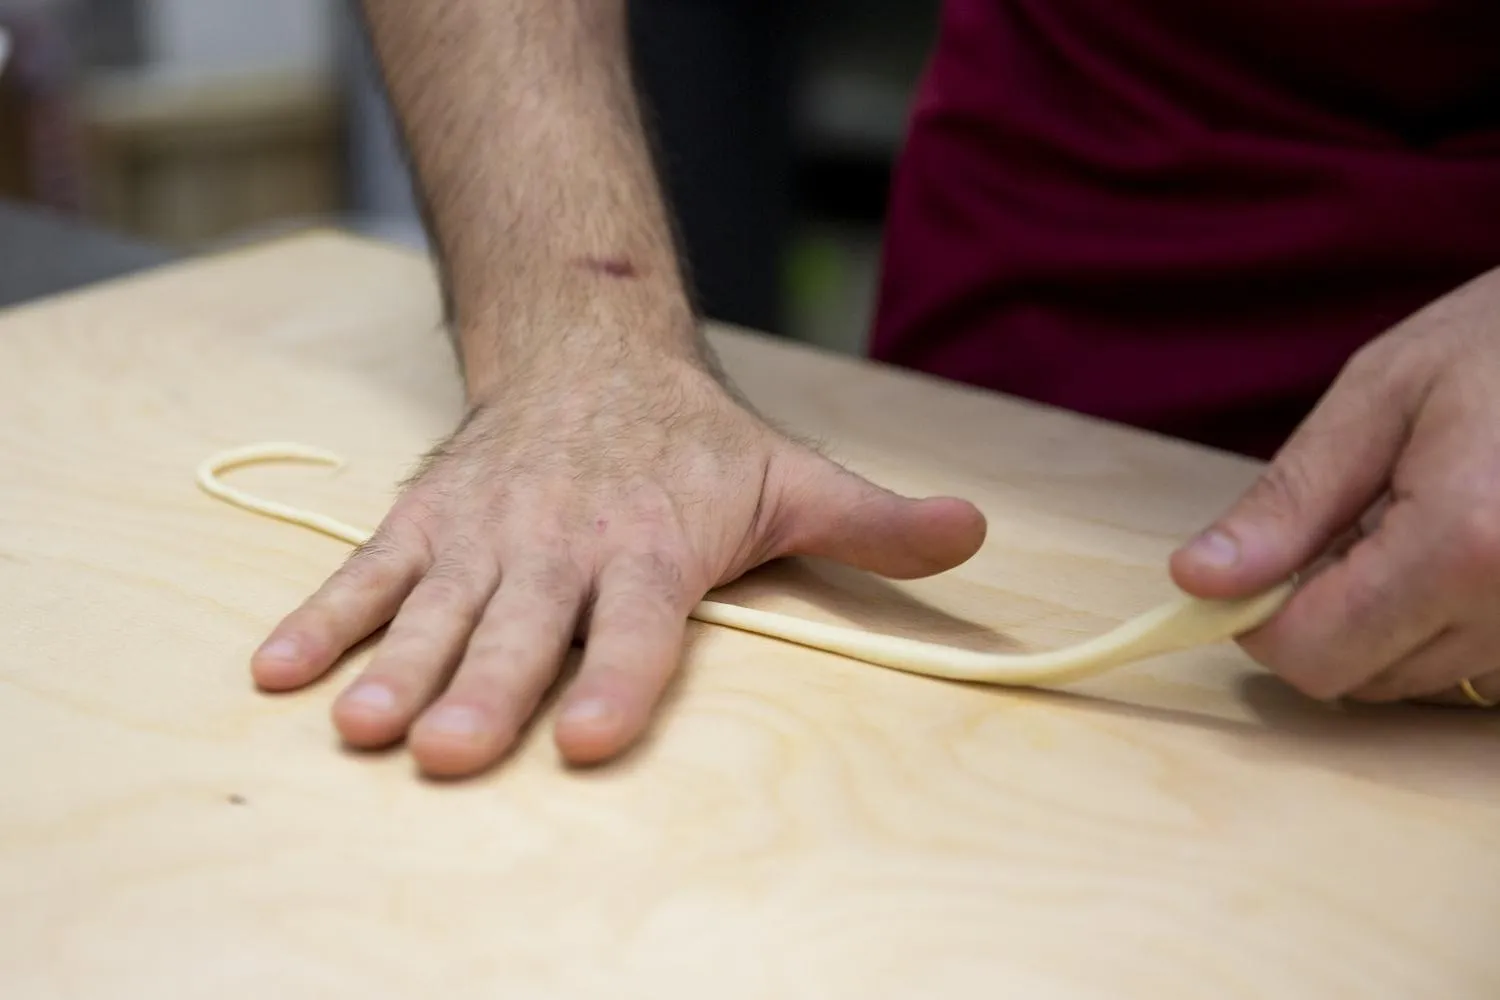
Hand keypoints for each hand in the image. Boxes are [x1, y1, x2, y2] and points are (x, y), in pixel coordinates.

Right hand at [248, 346, 985, 775]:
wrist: (590, 351)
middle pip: (523, 627)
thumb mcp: (790, 475)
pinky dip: (323, 616)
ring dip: (393, 663)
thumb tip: (974, 535)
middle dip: (483, 689)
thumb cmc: (694, 439)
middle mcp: (562, 542)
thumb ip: (873, 522)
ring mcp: (485, 531)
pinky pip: (366, 569)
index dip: (617, 678)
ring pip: (434, 604)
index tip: (592, 738)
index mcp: (652, 542)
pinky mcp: (427, 519)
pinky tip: (279, 671)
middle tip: (448, 749)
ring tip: (358, 724)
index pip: (639, 621)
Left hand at [1170, 266, 1499, 707]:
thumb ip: (1289, 502)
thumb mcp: (1380, 397)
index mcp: (1465, 545)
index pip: (1315, 655)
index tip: (1249, 572)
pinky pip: (1475, 661)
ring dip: (1384, 621)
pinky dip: (1441, 620)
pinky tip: (1459, 545)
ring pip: (1417, 680)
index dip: (1259, 622)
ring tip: (1415, 520)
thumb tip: (1197, 582)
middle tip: (1345, 525)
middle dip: (1321, 618)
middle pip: (1363, 680)